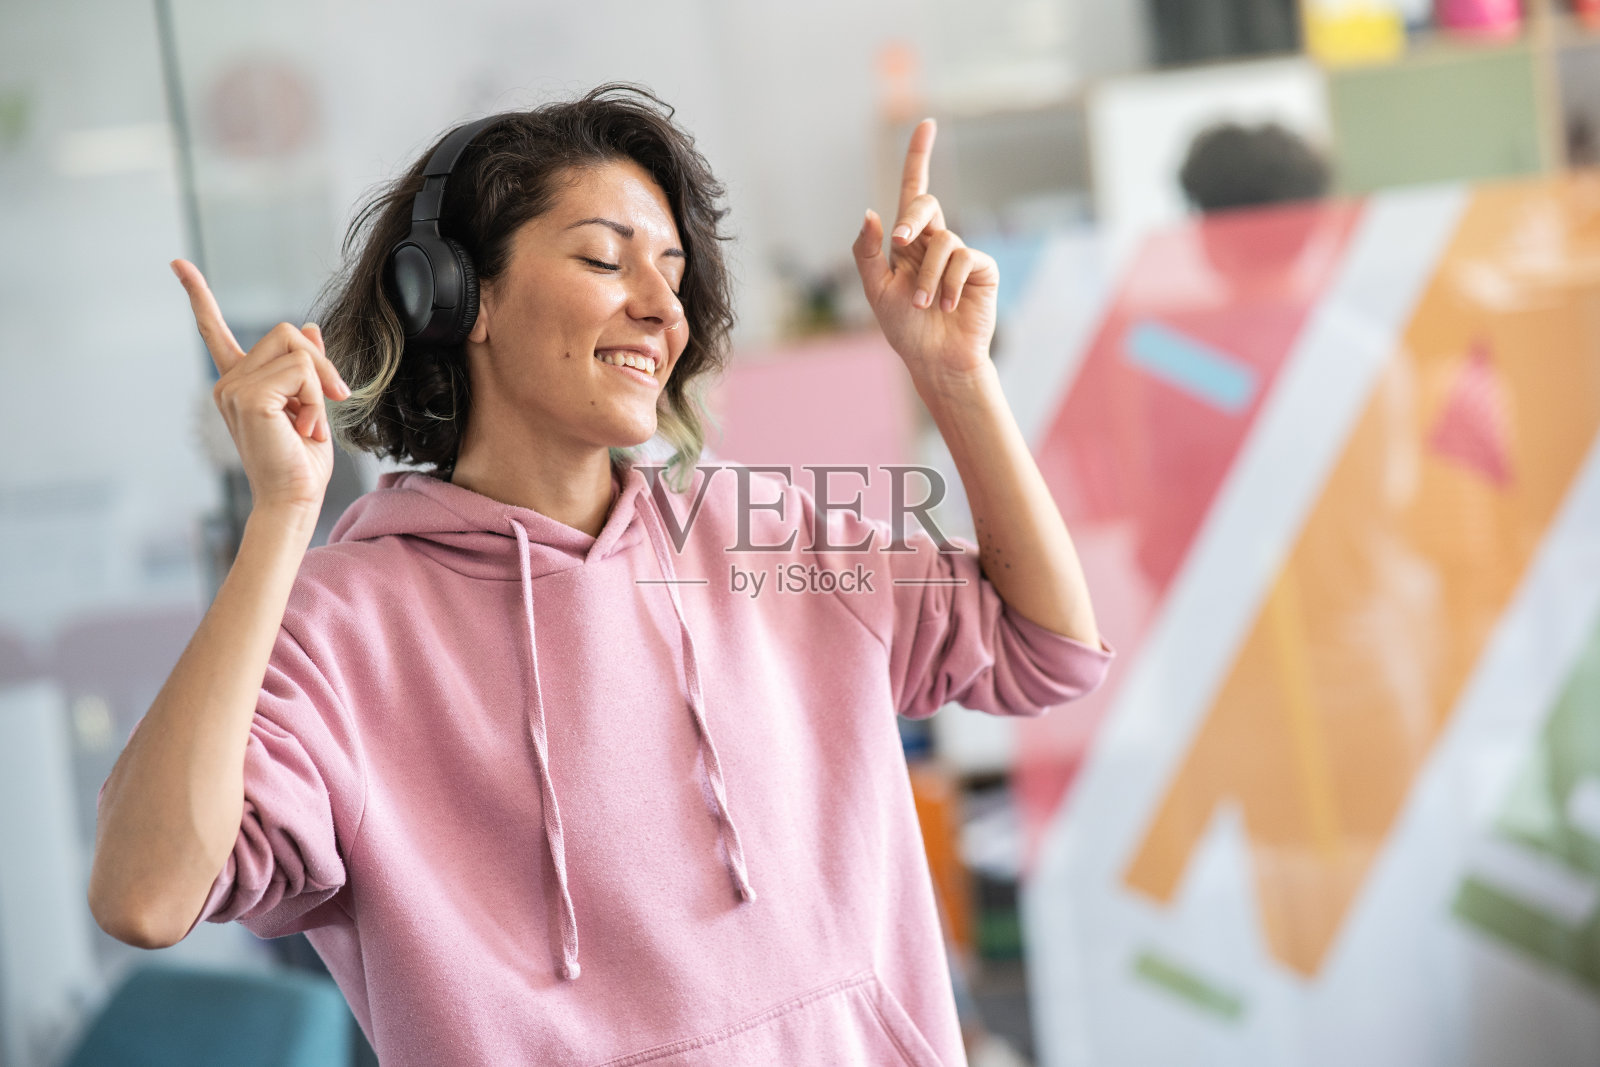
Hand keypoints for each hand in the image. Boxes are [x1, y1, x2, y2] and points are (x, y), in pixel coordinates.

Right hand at [172, 259, 350, 516]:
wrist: (294, 499)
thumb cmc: (301, 462)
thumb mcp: (311, 405)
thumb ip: (306, 368)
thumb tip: (309, 325)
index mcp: (240, 383)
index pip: (214, 331)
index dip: (199, 296)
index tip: (178, 264)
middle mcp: (230, 382)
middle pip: (286, 332)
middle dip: (320, 363)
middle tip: (335, 398)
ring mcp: (234, 388)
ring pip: (298, 349)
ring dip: (320, 384)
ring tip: (310, 422)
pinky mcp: (249, 396)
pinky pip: (302, 371)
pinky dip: (317, 397)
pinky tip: (304, 427)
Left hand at [851, 119, 997, 384]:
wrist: (935, 359)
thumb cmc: (904, 329)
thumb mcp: (876, 290)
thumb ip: (868, 252)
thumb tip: (870, 212)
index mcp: (907, 242)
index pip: (913, 191)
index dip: (919, 156)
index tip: (926, 124)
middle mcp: (934, 241)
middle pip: (925, 205)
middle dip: (911, 220)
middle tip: (900, 244)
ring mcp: (959, 253)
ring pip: (941, 241)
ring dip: (926, 275)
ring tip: (922, 304)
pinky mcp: (981, 268)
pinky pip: (962, 258)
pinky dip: (947, 283)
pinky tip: (946, 305)